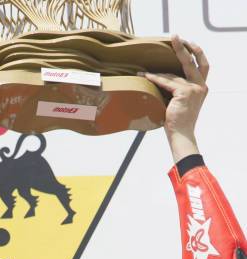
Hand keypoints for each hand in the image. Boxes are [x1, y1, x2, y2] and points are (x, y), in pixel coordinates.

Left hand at [142, 36, 208, 161]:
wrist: (181, 135)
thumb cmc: (177, 122)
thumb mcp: (181, 102)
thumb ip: (178, 89)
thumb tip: (162, 79)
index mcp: (202, 88)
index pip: (202, 66)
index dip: (196, 53)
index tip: (189, 43)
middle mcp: (200, 86)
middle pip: (192, 62)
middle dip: (182, 48)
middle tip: (174, 36)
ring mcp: (194, 89)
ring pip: (172, 76)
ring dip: (157, 74)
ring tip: (144, 71)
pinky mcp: (184, 92)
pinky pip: (166, 82)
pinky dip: (154, 79)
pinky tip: (144, 77)